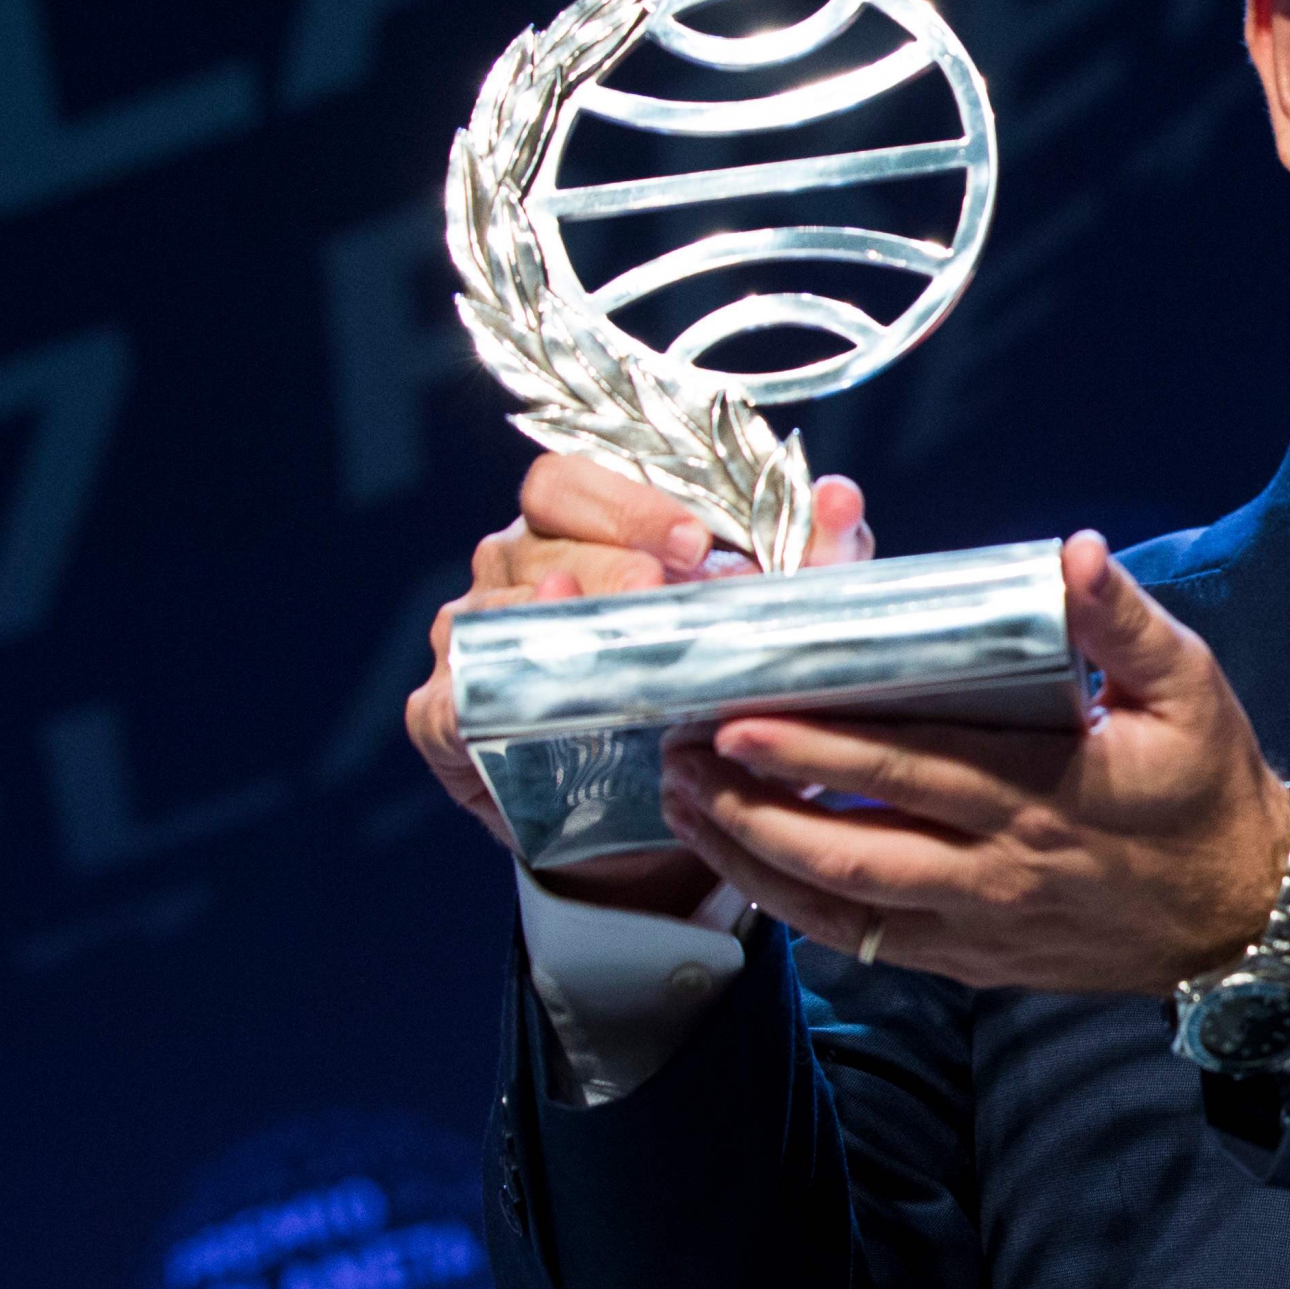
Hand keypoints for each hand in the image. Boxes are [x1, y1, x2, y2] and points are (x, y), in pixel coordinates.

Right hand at [404, 453, 874, 912]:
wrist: (677, 809)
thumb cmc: (719, 689)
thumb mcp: (774, 627)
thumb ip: (811, 560)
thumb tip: (842, 499)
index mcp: (581, 529)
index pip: (571, 479)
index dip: (627, 502)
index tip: (696, 540)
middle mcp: (517, 569)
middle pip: (532, 535)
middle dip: (601, 560)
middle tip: (658, 592)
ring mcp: (473, 640)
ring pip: (492, 611)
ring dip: (552, 624)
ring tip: (609, 646)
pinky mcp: (447, 718)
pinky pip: (451, 699)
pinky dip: (483, 695)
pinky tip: (534, 698)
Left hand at [658, 531, 1289, 993]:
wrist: (1244, 912)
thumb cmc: (1209, 787)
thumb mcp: (1192, 687)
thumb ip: (1124, 621)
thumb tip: (1073, 554)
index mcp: (1046, 790)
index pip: (913, 768)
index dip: (820, 747)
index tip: (740, 717)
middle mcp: (1000, 866)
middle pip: (853, 844)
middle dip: (753, 804)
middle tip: (679, 756)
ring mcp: (979, 925)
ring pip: (843, 905)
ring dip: (755, 859)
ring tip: (685, 808)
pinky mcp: (971, 960)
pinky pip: (867, 944)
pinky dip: (799, 910)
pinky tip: (748, 870)